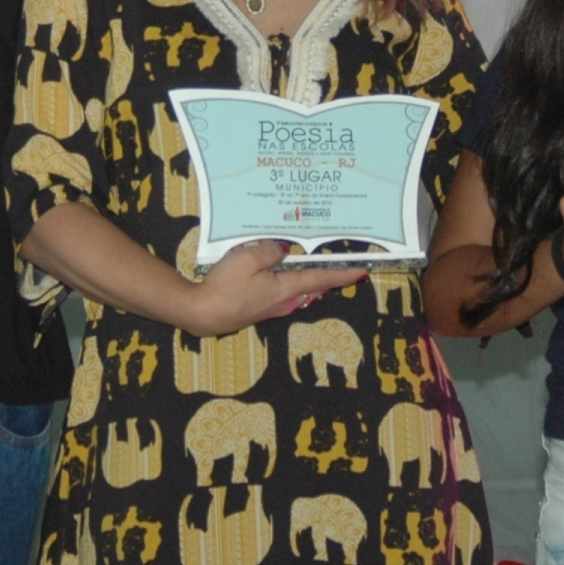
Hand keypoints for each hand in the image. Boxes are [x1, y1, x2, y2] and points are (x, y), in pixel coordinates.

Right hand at [179, 240, 362, 336]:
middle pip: (312, 288)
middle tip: (341, 269)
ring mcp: (270, 309)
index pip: (321, 278)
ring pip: (297, 293)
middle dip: (327, 279)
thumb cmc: (225, 285)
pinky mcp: (256, 311)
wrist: (201, 314)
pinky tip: (280, 278)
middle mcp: (283, 302)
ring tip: (313, 269)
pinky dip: (289, 286)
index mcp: (286, 288)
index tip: (362, 273)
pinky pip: (282, 296)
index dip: (342, 274)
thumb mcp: (249, 258)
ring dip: (308, 283)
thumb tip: (284, 250)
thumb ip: (270, 252)